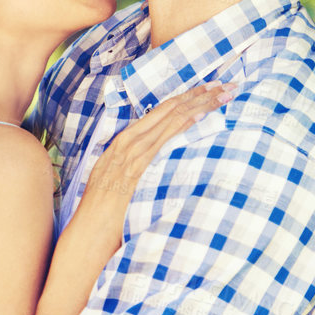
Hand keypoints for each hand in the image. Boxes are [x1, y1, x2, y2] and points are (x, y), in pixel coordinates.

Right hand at [70, 81, 234, 250]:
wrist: (90, 230)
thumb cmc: (104, 212)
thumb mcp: (116, 181)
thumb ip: (135, 167)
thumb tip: (157, 164)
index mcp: (122, 143)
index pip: (159, 112)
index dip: (185, 97)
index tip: (208, 89)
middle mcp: (127, 142)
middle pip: (168, 109)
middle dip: (198, 93)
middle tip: (225, 83)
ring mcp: (132, 153)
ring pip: (170, 118)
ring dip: (199, 103)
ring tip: (223, 92)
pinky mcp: (137, 166)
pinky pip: (164, 139)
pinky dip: (182, 124)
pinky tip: (200, 114)